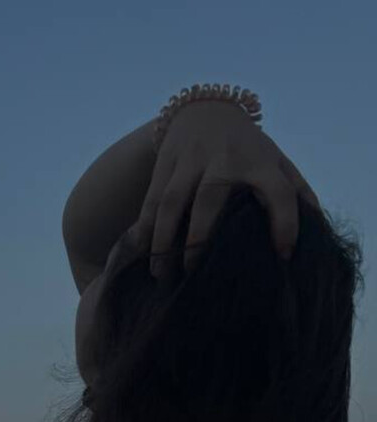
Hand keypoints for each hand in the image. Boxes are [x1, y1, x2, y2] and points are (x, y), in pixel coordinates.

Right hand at [128, 102, 320, 276]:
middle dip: (201, 238)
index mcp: (260, 162)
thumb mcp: (276, 162)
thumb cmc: (247, 149)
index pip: (279, 191)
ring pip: (173, 200)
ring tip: (162, 274)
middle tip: (195, 273)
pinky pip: (151, 200)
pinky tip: (143, 255)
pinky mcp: (165, 164)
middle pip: (211, 198)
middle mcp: (225, 159)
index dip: (286, 223)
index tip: (284, 256)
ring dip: (165, 239)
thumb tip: (315, 230)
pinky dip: (145, 229)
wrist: (205, 110)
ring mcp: (191, 160)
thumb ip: (296, 192)